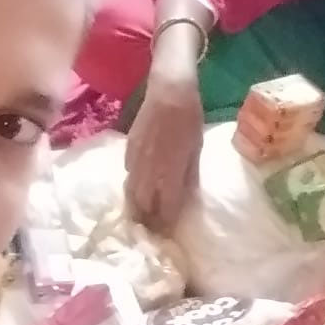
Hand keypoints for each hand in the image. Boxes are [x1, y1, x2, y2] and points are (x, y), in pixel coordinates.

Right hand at [124, 73, 203, 233]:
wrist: (169, 91)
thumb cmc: (190, 118)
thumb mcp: (196, 148)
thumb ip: (189, 175)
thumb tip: (184, 196)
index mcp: (170, 174)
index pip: (165, 209)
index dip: (165, 224)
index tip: (167, 233)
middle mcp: (150, 171)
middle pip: (142, 205)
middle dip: (146, 220)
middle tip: (152, 228)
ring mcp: (136, 160)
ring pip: (131, 191)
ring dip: (136, 205)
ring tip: (142, 213)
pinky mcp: (128, 148)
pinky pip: (128, 174)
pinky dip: (132, 184)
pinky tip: (138, 185)